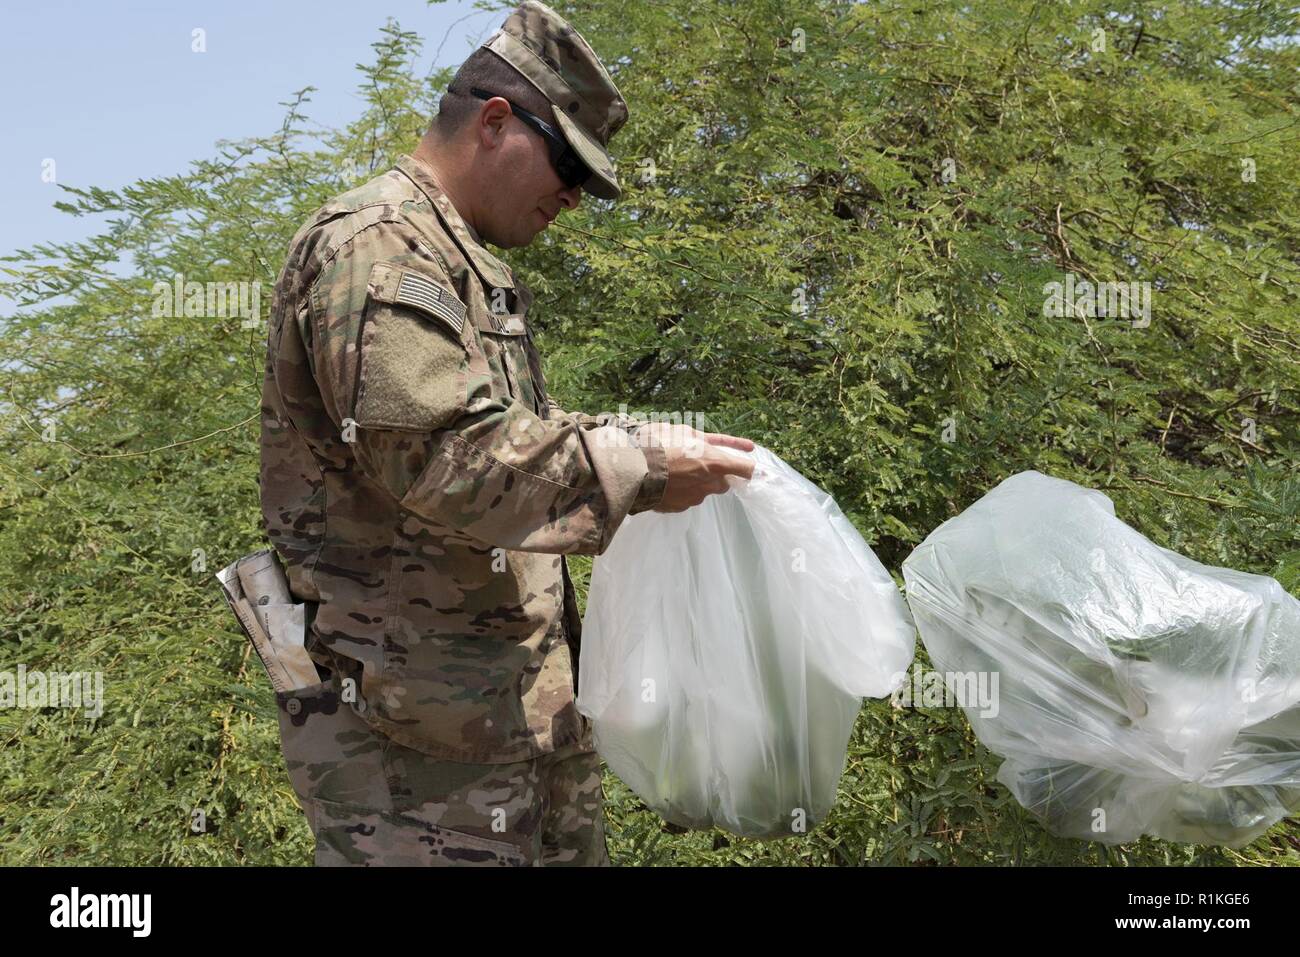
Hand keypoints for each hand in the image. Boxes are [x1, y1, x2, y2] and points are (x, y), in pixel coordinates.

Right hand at [633, 423, 755, 512]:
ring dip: (699, 482)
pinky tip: (668, 483)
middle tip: (702, 463)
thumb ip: (704, 440)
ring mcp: (695, 497)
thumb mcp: (685, 431)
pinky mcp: (680, 506)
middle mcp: (710, 483)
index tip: (748, 466)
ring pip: (705, 491)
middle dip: (718, 474)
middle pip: (724, 482)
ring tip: (679, 472)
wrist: (633, 467)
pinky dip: (682, 491)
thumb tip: (712, 444)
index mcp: (715, 462)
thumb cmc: (659, 443)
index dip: (748, 468)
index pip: (746, 470)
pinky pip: (687, 498)